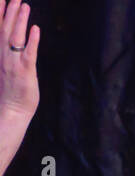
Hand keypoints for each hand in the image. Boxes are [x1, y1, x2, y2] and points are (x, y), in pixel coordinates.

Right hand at [1, 1, 39, 118]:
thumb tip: (10, 39)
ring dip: (19, 20)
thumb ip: (6, 50)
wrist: (10, 110)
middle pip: (4, 28)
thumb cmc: (9, 90)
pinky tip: (35, 29)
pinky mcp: (25, 71)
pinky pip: (28, 53)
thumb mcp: (4, 66)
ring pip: (15, 37)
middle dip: (9, 11)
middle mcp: (2, 54)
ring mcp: (13, 62)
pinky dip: (32, 40)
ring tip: (23, 5)